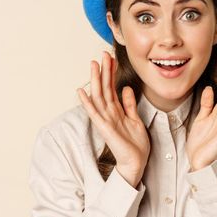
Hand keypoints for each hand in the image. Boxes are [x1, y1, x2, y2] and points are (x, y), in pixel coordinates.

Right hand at [76, 51, 149, 187]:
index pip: (112, 87)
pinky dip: (87, 103)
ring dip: (96, 80)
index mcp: (116, 110)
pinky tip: (81, 92)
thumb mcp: (135, 119)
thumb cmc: (135, 144)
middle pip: (104, 88)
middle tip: (103, 54)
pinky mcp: (105, 128)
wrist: (136, 162)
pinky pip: (94, 113)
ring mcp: (105, 120)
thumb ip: (129, 104)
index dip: (112, 73)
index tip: (112, 58)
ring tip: (93, 65)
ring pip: (99, 96)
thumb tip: (125, 88)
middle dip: (104, 71)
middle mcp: (109, 113)